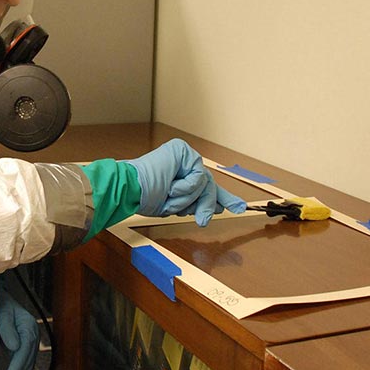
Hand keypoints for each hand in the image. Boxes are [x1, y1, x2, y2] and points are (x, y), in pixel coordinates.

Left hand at [0, 286, 38, 369]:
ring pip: (27, 367)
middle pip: (27, 363)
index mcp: (28, 327)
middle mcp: (33, 336)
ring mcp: (31, 342)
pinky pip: (24, 365)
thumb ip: (6, 329)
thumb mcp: (0, 314)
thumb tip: (15, 347)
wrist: (0, 299)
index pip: (24, 353)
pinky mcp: (25, 347)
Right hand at [124, 138, 246, 225]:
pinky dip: (185, 187)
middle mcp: (184, 162)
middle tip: (203, 219)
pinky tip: (170, 187)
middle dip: (207, 203)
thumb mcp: (178, 204)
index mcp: (181, 173)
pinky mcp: (182, 151)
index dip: (223, 197)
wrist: (131, 190)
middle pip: (209, 185)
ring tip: (170, 198)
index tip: (238, 208)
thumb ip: (198, 203)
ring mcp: (184, 155)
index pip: (206, 185)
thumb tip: (220, 207)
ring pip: (204, 183)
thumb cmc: (145, 198)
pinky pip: (197, 176)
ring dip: (188, 198)